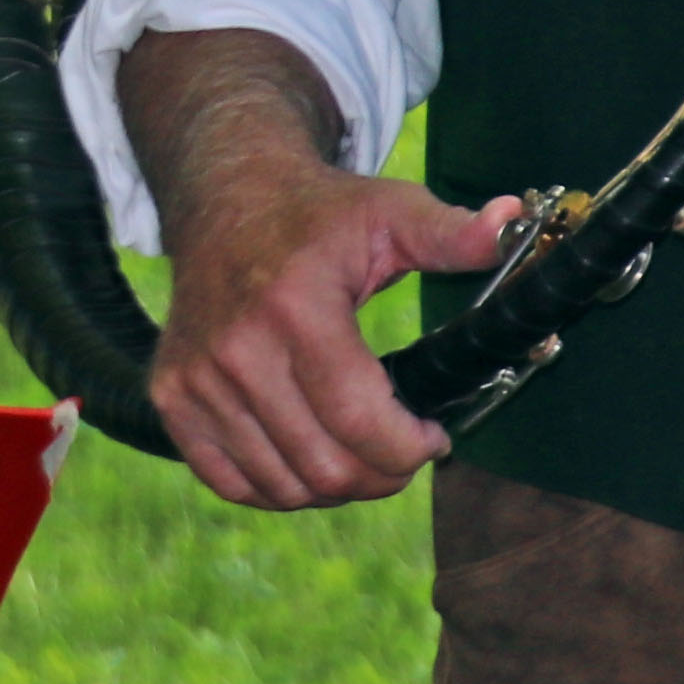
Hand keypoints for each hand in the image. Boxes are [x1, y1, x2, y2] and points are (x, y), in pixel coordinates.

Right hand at [152, 165, 522, 512]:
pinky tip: (308, 456)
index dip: (412, 448)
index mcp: (295, 306)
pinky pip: (231, 482)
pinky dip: (278, 488)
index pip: (361, 421)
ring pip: (282, 485)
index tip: (434, 436)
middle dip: (382, 474)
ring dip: (334, 485)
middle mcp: (236, 348)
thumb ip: (450, 233)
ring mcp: (196, 377)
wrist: (224, 196)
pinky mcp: (171, 395)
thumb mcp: (389, 210)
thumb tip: (511, 223)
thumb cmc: (318, 211)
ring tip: (359, 451)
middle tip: (402, 450)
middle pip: (325, 466)